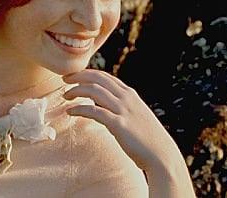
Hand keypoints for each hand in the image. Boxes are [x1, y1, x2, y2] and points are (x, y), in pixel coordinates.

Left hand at [62, 69, 195, 195]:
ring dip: (77, 91)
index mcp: (129, 94)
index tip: (73, 76)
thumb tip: (102, 105)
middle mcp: (126, 98)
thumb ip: (120, 107)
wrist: (161, 154)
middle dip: (79, 76)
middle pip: (98, 78)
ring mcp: (123, 110)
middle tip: (65, 80)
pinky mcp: (118, 124)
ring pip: (94, 91)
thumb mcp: (135, 115)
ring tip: (66, 96)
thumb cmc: (147, 138)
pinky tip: (70, 112)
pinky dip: (80, 109)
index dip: (87, 73)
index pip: (105, 76)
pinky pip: (94, 111)